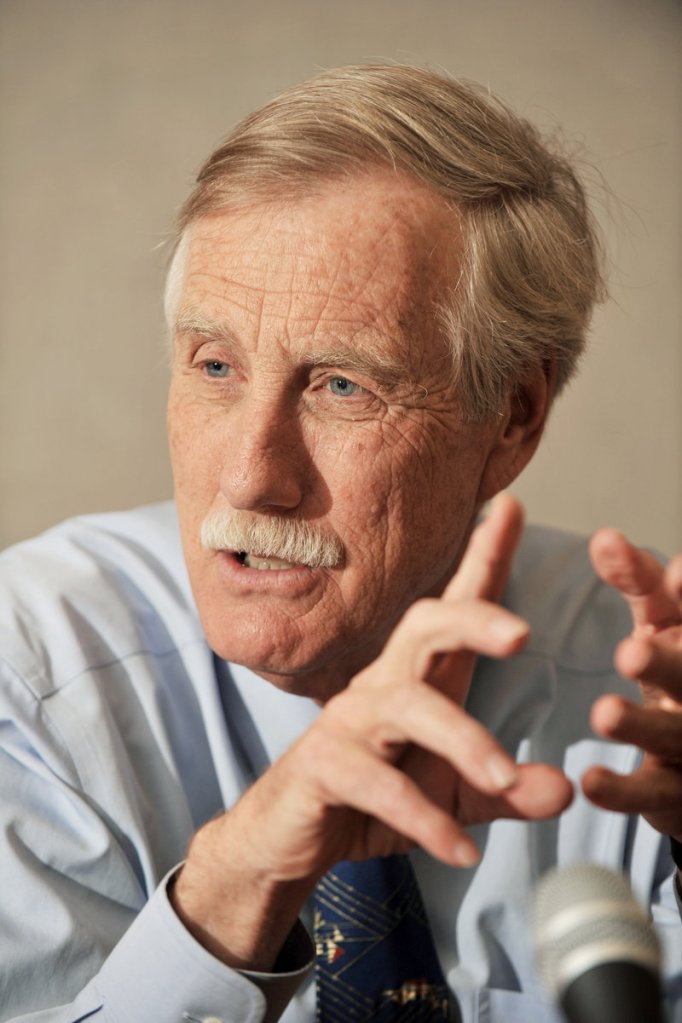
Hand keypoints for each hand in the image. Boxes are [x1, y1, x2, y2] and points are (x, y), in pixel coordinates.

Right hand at [173, 494, 571, 967]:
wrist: (289, 841)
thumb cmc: (371, 800)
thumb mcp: (451, 797)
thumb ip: (504, 791)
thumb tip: (565, 787)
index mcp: (417, 681)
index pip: (452, 611)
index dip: (483, 560)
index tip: (513, 508)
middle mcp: (382, 687)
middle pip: (424, 626)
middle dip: (472, 618)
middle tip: (523, 633)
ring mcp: (348, 722)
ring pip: (405, 705)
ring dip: (462, 741)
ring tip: (505, 779)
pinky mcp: (323, 766)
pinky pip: (376, 782)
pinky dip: (424, 818)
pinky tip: (461, 851)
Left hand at [583, 530, 681, 840]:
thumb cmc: (678, 674)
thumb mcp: (664, 623)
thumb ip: (638, 582)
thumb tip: (606, 537)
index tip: (677, 573)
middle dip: (665, 665)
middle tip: (630, 652)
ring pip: (672, 734)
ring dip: (640, 726)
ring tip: (604, 715)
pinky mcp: (677, 793)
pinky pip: (651, 793)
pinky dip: (622, 790)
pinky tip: (590, 781)